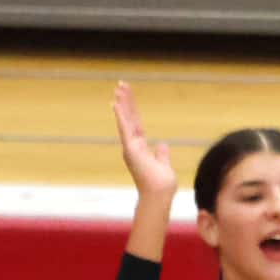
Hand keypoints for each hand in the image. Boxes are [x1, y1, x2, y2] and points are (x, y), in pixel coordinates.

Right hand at [113, 82, 178, 196]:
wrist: (159, 195)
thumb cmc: (162, 185)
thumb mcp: (164, 164)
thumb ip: (162, 154)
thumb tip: (162, 144)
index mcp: (140, 148)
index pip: (136, 123)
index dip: (132, 109)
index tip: (128, 96)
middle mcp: (133, 145)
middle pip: (129, 118)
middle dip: (126, 100)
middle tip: (121, 84)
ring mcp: (130, 147)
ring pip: (126, 120)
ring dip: (122, 103)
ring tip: (119, 87)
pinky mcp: (131, 149)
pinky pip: (125, 128)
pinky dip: (120, 116)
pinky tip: (116, 103)